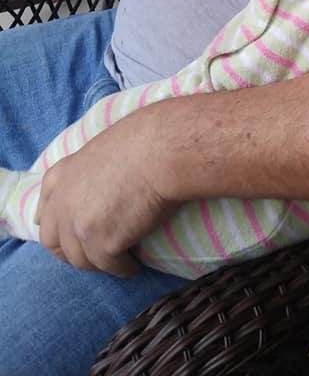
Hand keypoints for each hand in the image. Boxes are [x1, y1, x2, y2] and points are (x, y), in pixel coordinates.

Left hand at [35, 118, 178, 276]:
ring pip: (80, 260)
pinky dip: (122, 269)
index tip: (65, 234)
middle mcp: (63, 203)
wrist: (161, 151)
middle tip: (91, 256)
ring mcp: (79, 225)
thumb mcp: (102, 149)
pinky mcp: (102, 243)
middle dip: (69, 253)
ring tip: (116, 263)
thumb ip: (90, 171)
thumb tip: (102, 183)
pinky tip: (133, 267)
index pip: (45, 210)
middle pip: (53, 242)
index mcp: (62, 175)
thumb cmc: (144, 140)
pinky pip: (109, 266)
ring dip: (98, 264)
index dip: (55, 225)